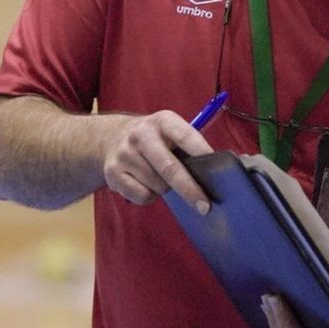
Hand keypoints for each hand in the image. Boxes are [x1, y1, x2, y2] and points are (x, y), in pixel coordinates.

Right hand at [99, 111, 214, 212]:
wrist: (111, 138)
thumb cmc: (155, 140)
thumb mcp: (171, 132)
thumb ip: (188, 147)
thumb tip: (213, 175)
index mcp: (163, 121)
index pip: (186, 137)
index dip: (202, 154)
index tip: (217, 173)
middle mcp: (141, 134)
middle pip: (170, 168)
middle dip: (190, 190)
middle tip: (205, 206)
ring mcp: (124, 153)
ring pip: (157, 185)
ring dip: (166, 190)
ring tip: (161, 179)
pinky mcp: (112, 173)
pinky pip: (142, 195)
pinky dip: (150, 196)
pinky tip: (146, 184)